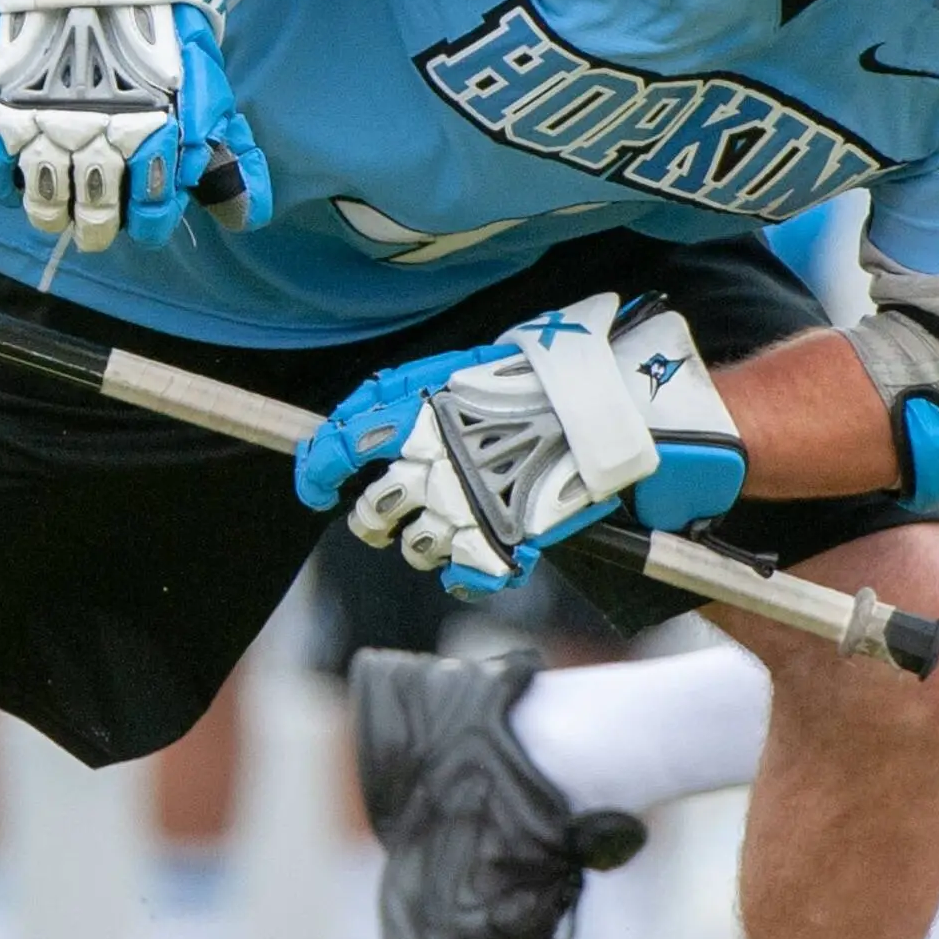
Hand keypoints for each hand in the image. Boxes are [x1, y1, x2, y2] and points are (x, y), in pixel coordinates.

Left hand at [295, 297, 743, 589]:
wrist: (623, 406)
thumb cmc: (558, 374)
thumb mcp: (481, 363)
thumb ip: (433, 391)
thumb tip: (388, 410)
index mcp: (419, 405)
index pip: (341, 440)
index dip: (319, 468)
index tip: (315, 484)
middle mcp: (430, 459)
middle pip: (373, 511)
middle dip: (373, 521)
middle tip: (385, 520)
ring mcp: (464, 506)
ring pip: (415, 547)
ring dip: (424, 546)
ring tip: (450, 531)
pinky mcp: (502, 540)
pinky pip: (464, 574)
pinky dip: (466, 574)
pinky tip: (477, 562)